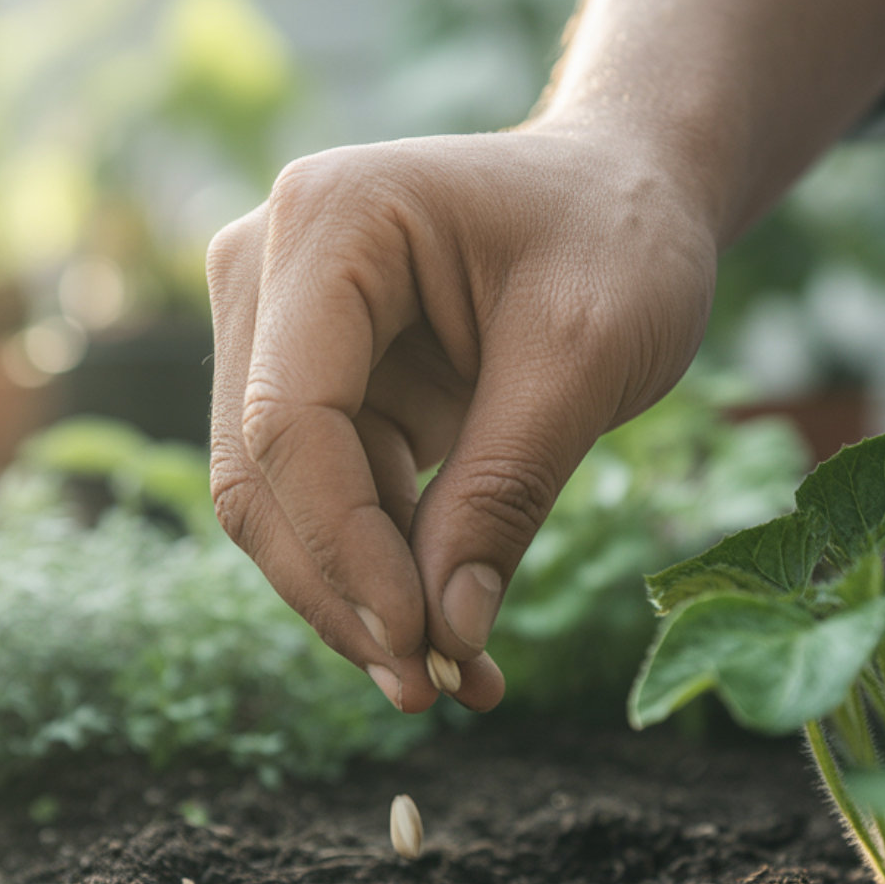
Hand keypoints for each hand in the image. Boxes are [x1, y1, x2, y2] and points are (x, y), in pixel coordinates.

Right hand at [206, 124, 716, 712]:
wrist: (624, 192)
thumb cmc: (619, 237)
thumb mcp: (588, 356)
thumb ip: (507, 491)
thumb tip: (446, 637)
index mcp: (329, 222)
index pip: (291, 422)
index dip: (345, 550)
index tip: (422, 647)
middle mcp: (267, 269)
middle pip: (260, 473)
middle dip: (342, 593)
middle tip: (429, 691)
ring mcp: (278, 327)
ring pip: (277, 504)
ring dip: (355, 600)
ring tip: (453, 678)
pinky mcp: (310, 382)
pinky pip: (320, 500)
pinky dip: (377, 574)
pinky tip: (448, 634)